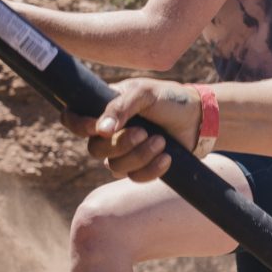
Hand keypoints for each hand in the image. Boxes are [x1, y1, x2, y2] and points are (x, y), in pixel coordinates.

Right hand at [68, 78, 197, 181]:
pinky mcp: (139, 168)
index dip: (79, 126)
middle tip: (144, 132)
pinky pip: (134, 178)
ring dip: (140, 156)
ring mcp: (123, 152)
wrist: (199, 119)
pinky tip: (167, 157)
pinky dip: (151, 169)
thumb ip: (120, 106)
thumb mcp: (145, 94)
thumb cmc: (170, 100)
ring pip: (114, 166)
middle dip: (121, 144)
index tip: (98, 127)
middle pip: (95, 149)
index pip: (72, 119)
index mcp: (104, 108)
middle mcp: (109, 132)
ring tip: (161, 141)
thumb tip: (100, 129)